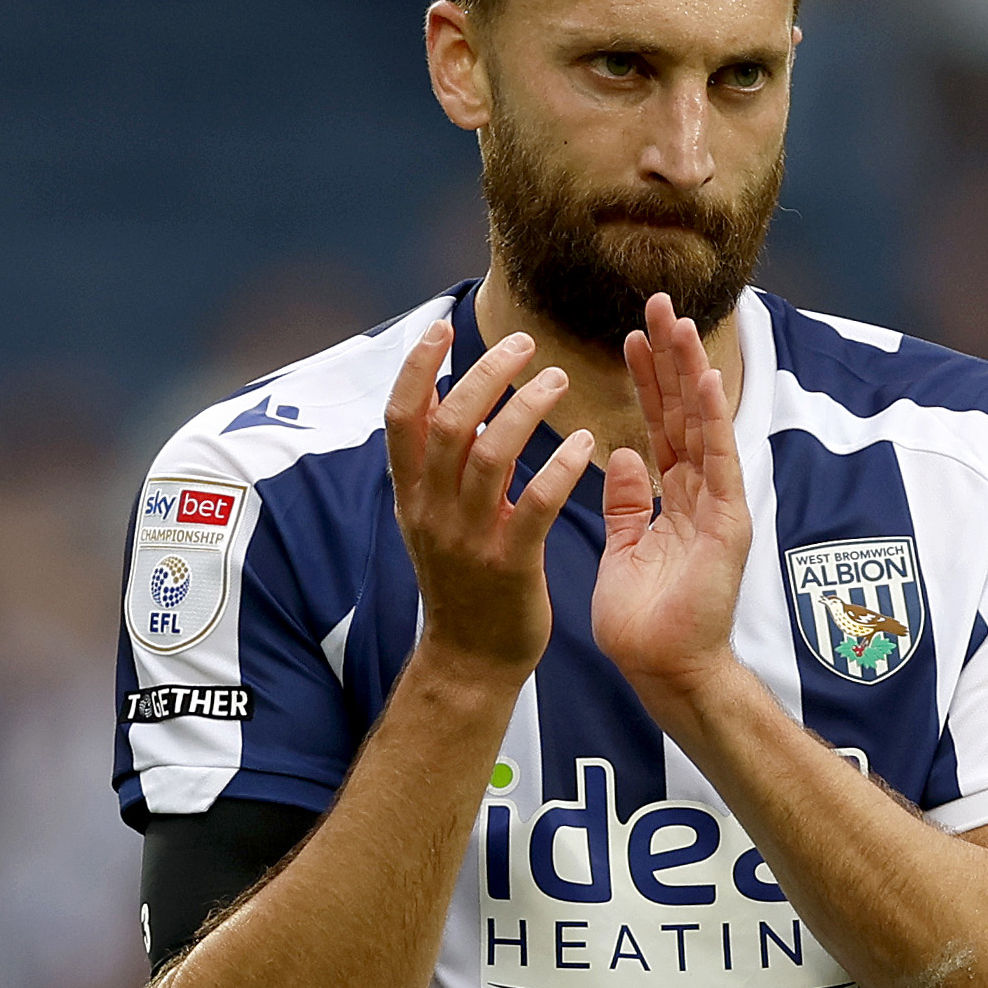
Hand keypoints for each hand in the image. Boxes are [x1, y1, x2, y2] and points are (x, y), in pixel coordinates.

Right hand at [384, 318, 594, 683]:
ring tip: (560, 380)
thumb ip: (438, 464)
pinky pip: (534, 503)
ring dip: (526, 409)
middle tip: (525, 345)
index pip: (401, 416)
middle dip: (485, 374)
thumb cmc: (461, 580)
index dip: (418, 367)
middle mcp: (430, 510)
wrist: (470, 660)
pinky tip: (586, 444)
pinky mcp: (509, 563)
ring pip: (489, 455)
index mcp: (410, 494)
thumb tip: (448, 397)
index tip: (443, 327)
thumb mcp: (432, 518)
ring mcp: (467, 538)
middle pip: (449, 423)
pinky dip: (561, 468)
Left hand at [594, 293, 753, 716]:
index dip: (647, 380)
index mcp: (675, 498)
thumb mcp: (625, 547)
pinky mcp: (727, 522)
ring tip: (678, 323)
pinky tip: (706, 379)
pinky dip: (715, 419)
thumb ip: (627, 501)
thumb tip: (620, 453)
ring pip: (704, 425)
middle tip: (659, 303)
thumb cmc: (644, 621)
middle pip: (685, 412)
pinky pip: (719, 461)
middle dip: (672, 358)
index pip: (660, 425)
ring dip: (691, 372)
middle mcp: (701, 493)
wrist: (664, 669)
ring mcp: (718, 504)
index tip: (632, 335)